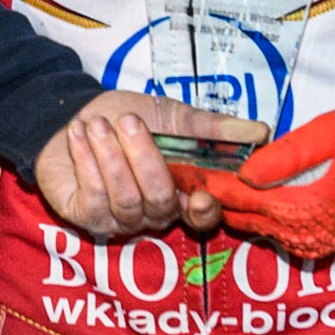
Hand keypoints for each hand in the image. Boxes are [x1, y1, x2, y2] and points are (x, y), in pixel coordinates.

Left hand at [34, 91, 268, 237]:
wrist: (72, 115)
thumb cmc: (126, 118)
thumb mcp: (171, 116)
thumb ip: (212, 128)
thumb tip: (262, 132)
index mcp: (182, 191)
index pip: (203, 216)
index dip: (205, 211)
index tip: (202, 193)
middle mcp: (154, 213)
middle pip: (161, 201)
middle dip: (144, 158)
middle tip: (127, 121)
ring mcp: (121, 219)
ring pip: (127, 200)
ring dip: (111, 156)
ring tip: (97, 124)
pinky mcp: (88, 217)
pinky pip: (94, 198)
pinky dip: (86, 161)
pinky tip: (79, 134)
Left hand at [200, 95, 334, 257]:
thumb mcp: (326, 133)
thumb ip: (283, 156)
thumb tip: (245, 171)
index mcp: (303, 206)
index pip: (241, 198)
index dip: (209, 183)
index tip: (183, 170)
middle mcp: (306, 231)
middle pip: (245, 217)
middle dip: (215, 196)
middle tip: (184, 175)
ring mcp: (316, 240)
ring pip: (260, 226)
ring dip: (234, 206)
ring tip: (205, 181)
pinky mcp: (324, 239)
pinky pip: (280, 230)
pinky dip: (259, 214)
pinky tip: (244, 194)